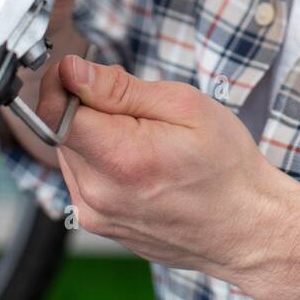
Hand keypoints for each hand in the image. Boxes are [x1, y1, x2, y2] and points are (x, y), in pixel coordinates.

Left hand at [36, 53, 291, 280]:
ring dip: (94, 135)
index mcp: (122, 159)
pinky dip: (100, 159)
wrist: (245, 227)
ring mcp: (95, 214)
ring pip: (68, 152)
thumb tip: (72, 71)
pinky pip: (80, 176)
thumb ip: (120, 88)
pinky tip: (138, 162)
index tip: (84, 74)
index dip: (65, 84)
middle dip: (88, 107)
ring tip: (143, 139)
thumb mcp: (185, 107)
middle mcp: (99, 194)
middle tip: (136, 109)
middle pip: (61, 129)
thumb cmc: (226, 166)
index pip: (55, 111)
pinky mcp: (97, 223)